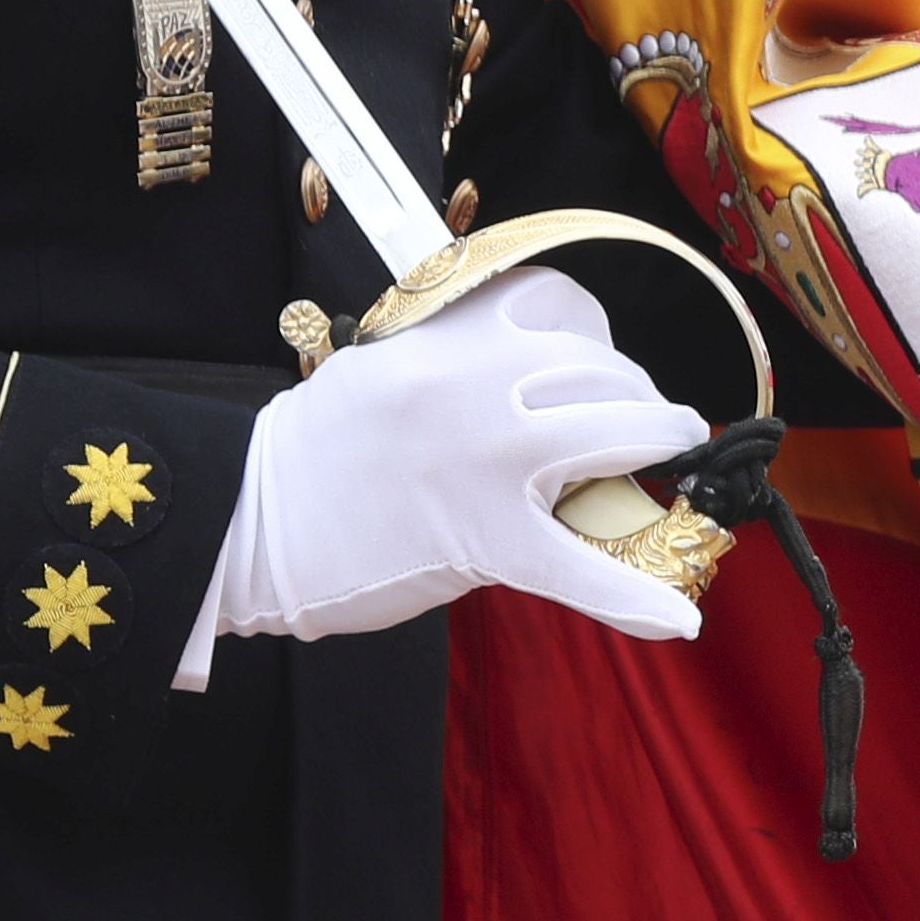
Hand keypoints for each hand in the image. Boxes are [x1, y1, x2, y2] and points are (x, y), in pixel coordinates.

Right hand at [195, 271, 709, 675]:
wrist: (242, 519)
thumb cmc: (312, 452)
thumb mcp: (381, 369)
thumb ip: (458, 363)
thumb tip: (534, 377)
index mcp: (445, 338)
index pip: (554, 302)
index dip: (593, 333)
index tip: (597, 361)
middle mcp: (476, 384)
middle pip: (600, 367)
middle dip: (634, 392)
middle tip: (640, 422)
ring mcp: (487, 459)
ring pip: (618, 431)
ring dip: (660, 441)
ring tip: (670, 455)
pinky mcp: (485, 538)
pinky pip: (580, 569)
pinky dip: (634, 599)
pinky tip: (677, 618)